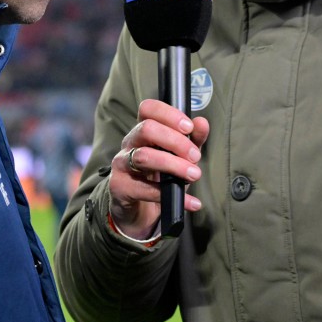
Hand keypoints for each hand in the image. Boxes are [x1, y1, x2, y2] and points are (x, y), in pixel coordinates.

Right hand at [109, 99, 208, 239]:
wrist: (139, 212)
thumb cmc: (159, 178)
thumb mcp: (179, 158)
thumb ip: (192, 140)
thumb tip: (202, 123)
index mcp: (143, 131)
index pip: (148, 109)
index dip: (169, 114)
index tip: (189, 126)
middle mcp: (129, 144)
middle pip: (146, 129)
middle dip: (176, 141)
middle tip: (196, 156)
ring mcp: (121, 165)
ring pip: (144, 157)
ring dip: (174, 165)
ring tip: (194, 175)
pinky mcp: (120, 187)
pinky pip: (145, 190)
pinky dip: (173, 197)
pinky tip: (192, 202)